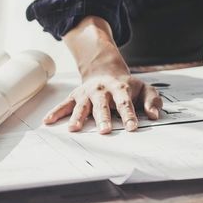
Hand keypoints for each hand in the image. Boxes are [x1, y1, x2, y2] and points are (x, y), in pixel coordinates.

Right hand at [43, 67, 161, 133]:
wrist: (105, 71)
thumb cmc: (127, 86)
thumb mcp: (145, 89)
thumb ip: (152, 101)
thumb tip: (154, 115)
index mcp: (120, 88)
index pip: (125, 103)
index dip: (129, 115)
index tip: (132, 127)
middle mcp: (102, 90)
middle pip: (102, 105)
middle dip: (103, 118)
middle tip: (105, 130)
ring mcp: (87, 93)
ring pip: (82, 106)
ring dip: (78, 117)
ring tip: (74, 128)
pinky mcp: (75, 97)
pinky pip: (64, 105)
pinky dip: (56, 113)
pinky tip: (48, 122)